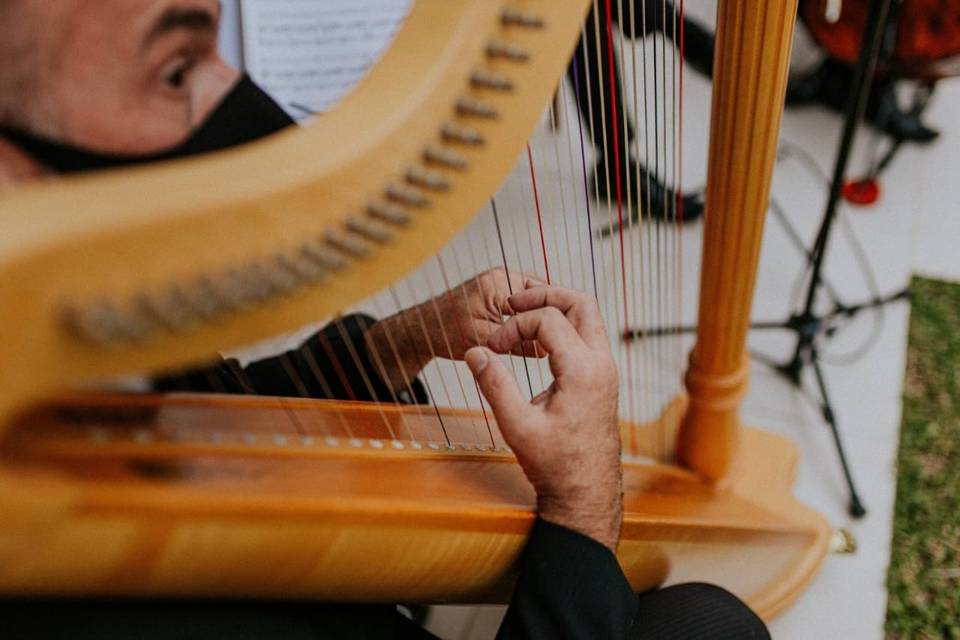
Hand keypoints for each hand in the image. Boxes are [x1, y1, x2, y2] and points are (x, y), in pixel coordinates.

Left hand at [365, 268, 541, 391]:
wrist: (420, 329)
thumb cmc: (443, 333)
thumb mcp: (483, 342)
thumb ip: (517, 345)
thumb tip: (548, 349)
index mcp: (498, 284)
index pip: (542, 296)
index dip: (553, 319)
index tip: (560, 338)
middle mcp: (500, 275)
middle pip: (541, 293)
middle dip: (549, 315)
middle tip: (557, 340)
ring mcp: (498, 279)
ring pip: (534, 297)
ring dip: (539, 315)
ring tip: (546, 338)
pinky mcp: (496, 288)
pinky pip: (523, 299)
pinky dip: (529, 314)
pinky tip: (532, 333)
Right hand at [464, 282, 622, 550]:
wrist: (586, 492)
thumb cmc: (556, 465)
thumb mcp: (517, 425)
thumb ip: (494, 384)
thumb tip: (474, 352)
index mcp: (584, 371)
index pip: (548, 320)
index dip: (514, 326)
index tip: (493, 348)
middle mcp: (601, 364)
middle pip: (580, 302)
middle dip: (544, 296)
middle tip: (512, 303)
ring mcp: (605, 370)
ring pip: (588, 317)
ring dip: (555, 309)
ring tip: (522, 317)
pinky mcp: (601, 378)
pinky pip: (587, 336)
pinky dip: (562, 328)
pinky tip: (536, 342)